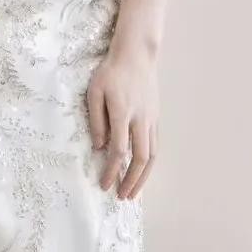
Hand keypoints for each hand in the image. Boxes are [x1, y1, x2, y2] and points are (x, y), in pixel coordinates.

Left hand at [87, 41, 158, 199]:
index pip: (119, 150)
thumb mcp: (95, 91)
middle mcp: (141, 120)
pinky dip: (150, 163)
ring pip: (152, 155)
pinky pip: (156, 145)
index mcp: (122, 113)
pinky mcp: (157, 117)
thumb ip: (96, 120)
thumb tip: (98, 146)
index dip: (111, 171)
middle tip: (122, 196)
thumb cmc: (110, 71)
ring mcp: (152, 119)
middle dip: (132, 181)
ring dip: (144, 177)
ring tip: (134, 191)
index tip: (104, 184)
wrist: (136, 54)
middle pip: (140, 159)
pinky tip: (142, 171)